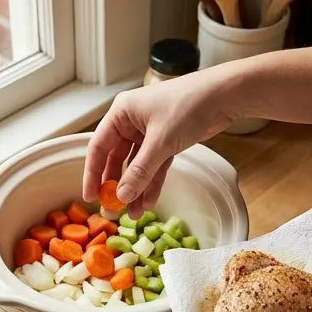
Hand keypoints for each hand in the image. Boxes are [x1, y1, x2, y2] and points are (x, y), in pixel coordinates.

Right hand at [83, 66, 244, 216]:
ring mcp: (150, 133)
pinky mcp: (167, 142)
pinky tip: (148, 202)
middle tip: (113, 209)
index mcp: (122, 113)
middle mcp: (132, 122)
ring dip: (136, 189)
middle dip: (116, 185)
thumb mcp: (160, 141)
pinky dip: (152, 183)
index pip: (99, 147)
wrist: (221, 98)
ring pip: (137, 166)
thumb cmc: (188, 106)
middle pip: (117, 159)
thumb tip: (122, 194)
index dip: (93, 173)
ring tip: (133, 214)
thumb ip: (140, 170)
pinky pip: (155, 167)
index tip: (90, 196)